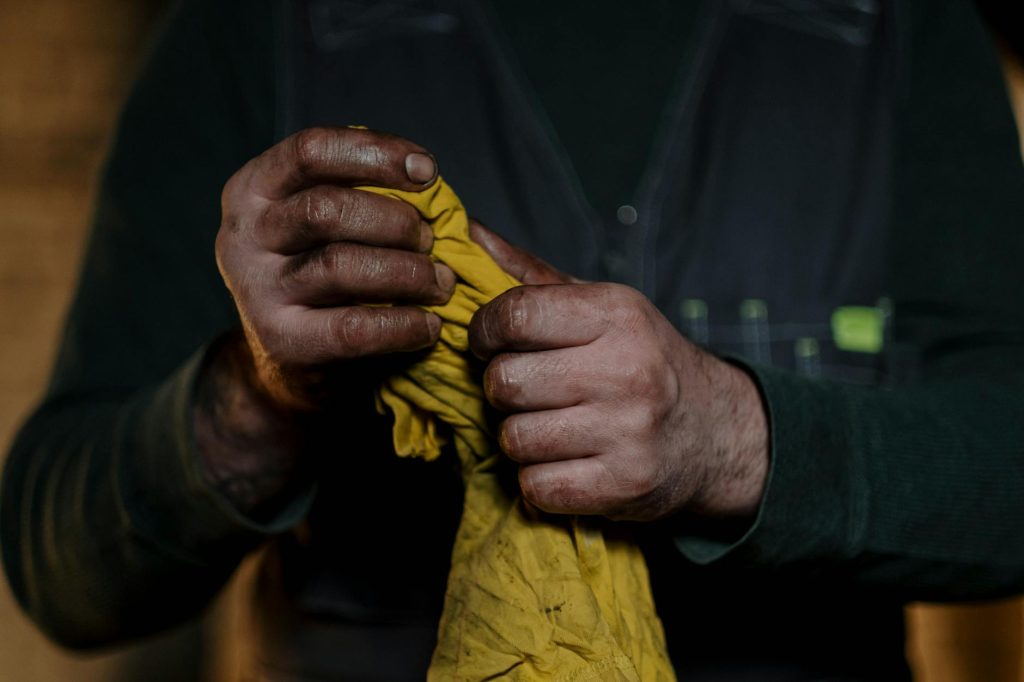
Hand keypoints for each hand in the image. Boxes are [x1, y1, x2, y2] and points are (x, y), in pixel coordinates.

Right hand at [216, 126, 455, 408]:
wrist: (289, 357)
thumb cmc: (329, 274)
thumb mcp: (336, 223)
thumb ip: (374, 194)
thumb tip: (433, 181)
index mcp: (256, 187)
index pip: (312, 150)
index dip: (376, 154)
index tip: (429, 172)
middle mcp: (243, 233)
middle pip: (326, 208)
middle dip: (396, 221)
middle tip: (432, 240)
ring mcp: (256, 289)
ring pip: (338, 265)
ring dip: (406, 272)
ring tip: (440, 282)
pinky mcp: (281, 340)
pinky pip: (352, 327)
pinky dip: (402, 324)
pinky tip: (429, 324)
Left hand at [468, 231, 768, 521]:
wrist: (713, 431)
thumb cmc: (639, 360)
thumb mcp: (599, 307)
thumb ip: (530, 276)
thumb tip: (465, 231)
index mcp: (617, 315)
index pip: (515, 315)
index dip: (484, 331)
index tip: (488, 343)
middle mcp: (628, 370)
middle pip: (505, 382)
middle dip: (502, 389)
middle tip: (527, 390)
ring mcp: (629, 432)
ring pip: (514, 439)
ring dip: (520, 438)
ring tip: (550, 427)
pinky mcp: (624, 485)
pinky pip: (536, 487)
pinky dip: (539, 481)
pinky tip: (566, 462)